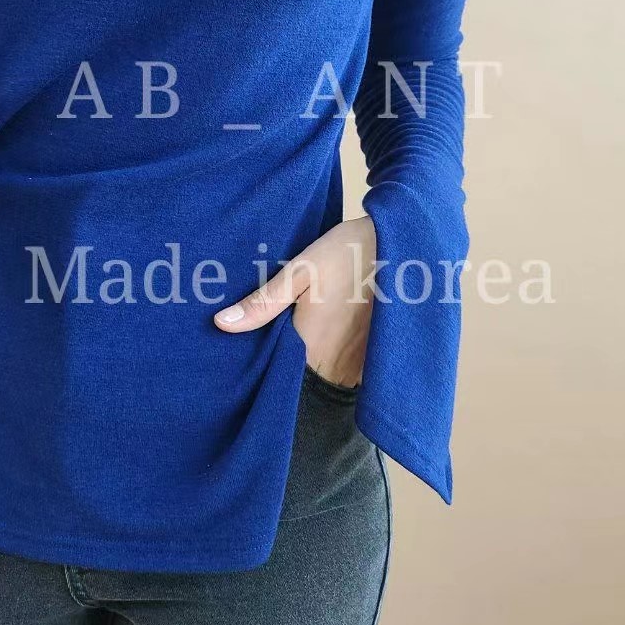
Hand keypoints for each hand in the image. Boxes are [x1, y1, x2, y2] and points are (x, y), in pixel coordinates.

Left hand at [214, 216, 375, 388]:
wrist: (404, 244)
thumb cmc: (347, 253)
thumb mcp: (301, 270)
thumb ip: (263, 302)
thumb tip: (221, 324)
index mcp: (311, 344)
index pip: (279, 375)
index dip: (267, 367)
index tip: (254, 357)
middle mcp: (337, 362)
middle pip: (304, 380)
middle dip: (292, 369)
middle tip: (285, 342)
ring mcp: (361, 364)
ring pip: (329, 377)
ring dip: (317, 367)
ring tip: (311, 340)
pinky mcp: (377, 357)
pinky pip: (352, 374)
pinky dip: (340, 363)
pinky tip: (333, 340)